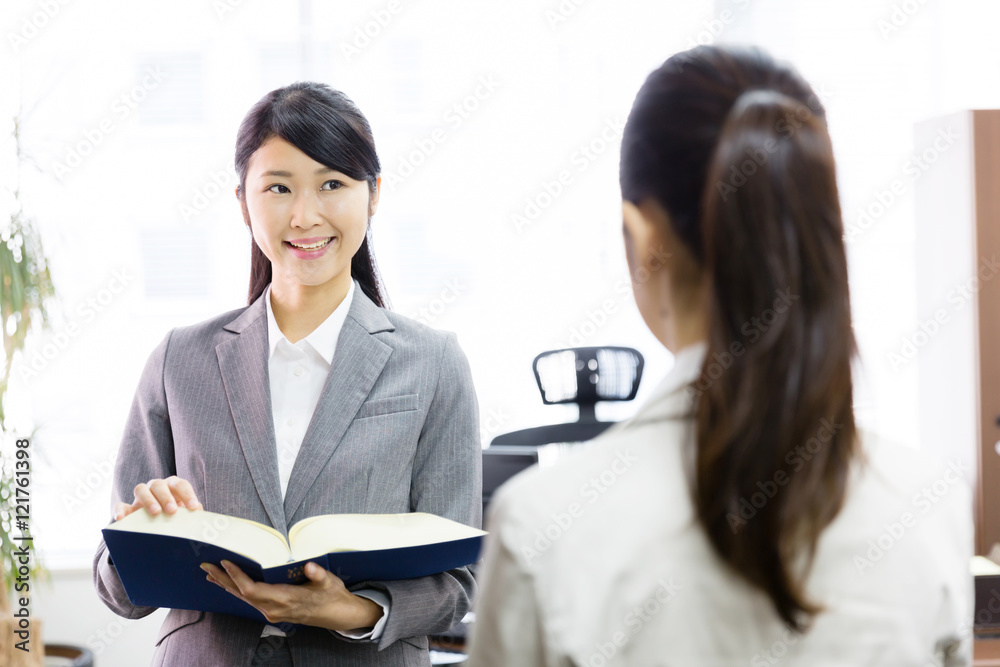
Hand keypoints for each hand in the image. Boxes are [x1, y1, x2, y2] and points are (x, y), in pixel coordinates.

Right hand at [114, 475, 202, 519]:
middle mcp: (156, 487)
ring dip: (148, 500)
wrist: (156, 529)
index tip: (194, 508)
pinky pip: (120, 505)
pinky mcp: (127, 508)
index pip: (181, 485)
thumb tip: (200, 517)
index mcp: (173, 487)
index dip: (188, 495)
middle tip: (172, 511)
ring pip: (140, 489)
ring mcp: (140, 497)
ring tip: (155, 513)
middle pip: (159, 484)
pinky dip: (120, 510)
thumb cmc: (176, 519)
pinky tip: (121, 519)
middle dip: (166, 497)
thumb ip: (192, 515)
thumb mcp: (185, 516)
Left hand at [200, 560, 383, 631]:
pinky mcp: (274, 612)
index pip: (253, 590)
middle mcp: (275, 609)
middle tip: (206, 566)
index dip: (237, 577)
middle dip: (224, 580)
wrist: (339, 615)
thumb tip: (309, 566)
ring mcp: (273, 612)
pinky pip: (251, 601)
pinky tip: (230, 585)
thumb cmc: (333, 595)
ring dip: (228, 586)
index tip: (225, 563)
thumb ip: (318, 574)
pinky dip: (238, 591)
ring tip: (211, 574)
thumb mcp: (330, 582)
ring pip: (244, 599)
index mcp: (286, 600)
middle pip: (242, 595)